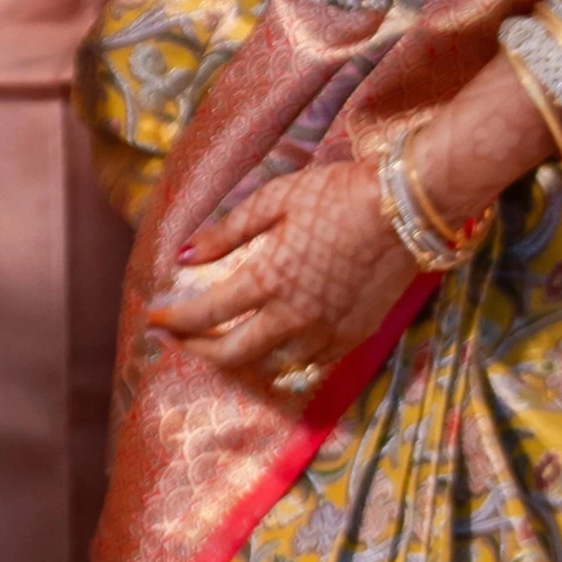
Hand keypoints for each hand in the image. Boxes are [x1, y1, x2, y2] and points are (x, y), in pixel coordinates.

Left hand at [146, 157, 417, 376]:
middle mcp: (293, 316)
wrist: (407, 209)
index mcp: (268, 280)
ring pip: (270, 366)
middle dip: (196, 349)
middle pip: (231, 354)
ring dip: (239, 359)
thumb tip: (183, 256)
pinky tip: (273, 345)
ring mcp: (326, 333)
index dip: (174, 320)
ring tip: (222, 342)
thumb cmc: (338, 194)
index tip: (155, 316)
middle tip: (178, 338)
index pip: (205, 315)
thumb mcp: (275, 199)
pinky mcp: (353, 337)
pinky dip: (282, 360)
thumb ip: (227, 232)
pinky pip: (309, 364)